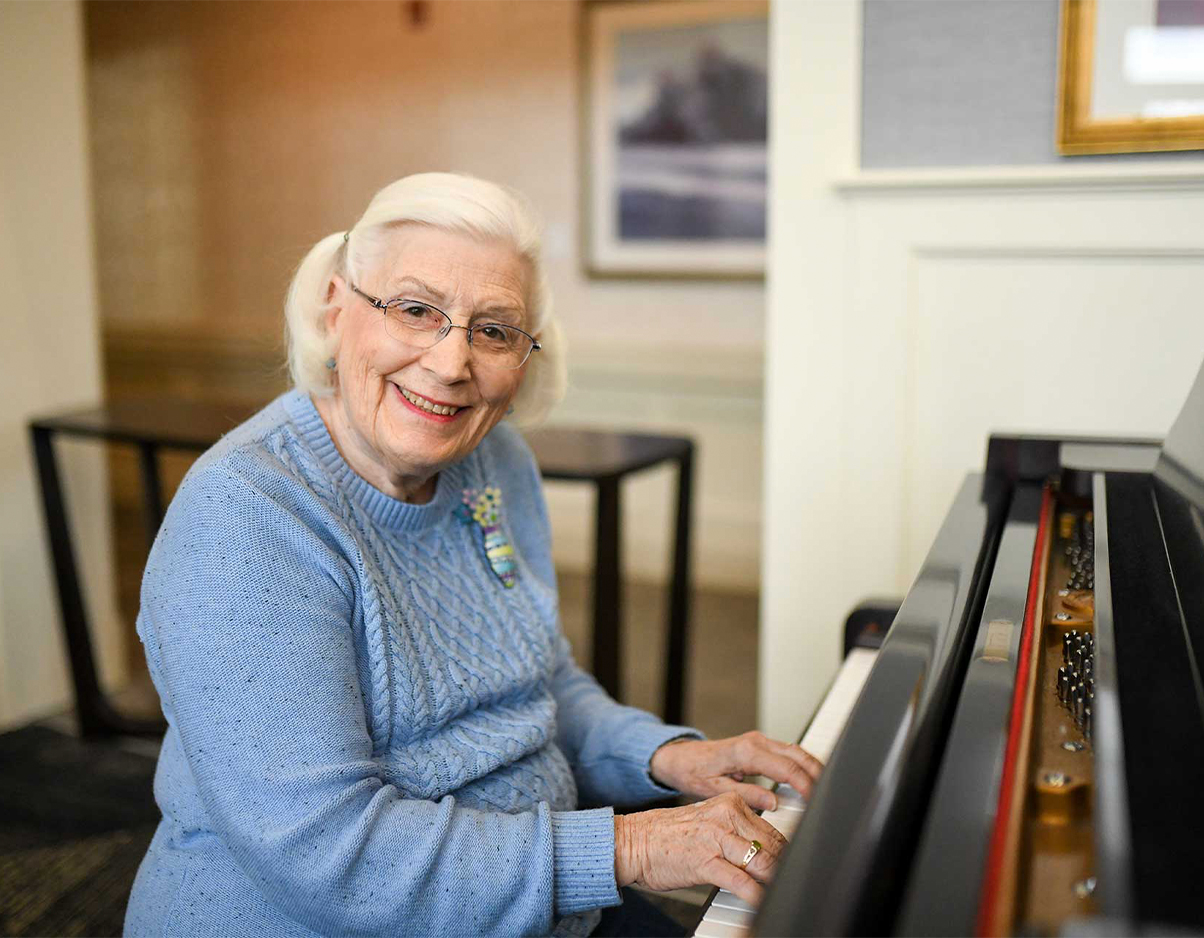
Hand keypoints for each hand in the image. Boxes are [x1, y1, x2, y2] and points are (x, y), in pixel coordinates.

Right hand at [614, 792, 787, 905]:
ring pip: (762, 861)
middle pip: (772, 845)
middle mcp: (726, 816)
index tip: (796, 867)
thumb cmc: (671, 835)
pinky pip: (740, 880)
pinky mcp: (705, 861)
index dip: (788, 853)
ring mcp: (716, 838)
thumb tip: (768, 854)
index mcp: (730, 803)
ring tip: (783, 894)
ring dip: (775, 881)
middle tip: (795, 882)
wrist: (634, 841)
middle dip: (786, 868)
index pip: (773, 830)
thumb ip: (738, 831)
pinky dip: (755, 894)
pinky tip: (762, 902)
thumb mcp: (710, 822)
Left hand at [649, 731, 822, 810]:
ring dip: (812, 766)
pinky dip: (802, 763)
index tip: (814, 799)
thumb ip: (746, 795)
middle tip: (828, 794)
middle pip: (797, 754)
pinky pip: (787, 751)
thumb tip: (773, 801)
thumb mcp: (714, 789)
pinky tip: (809, 778)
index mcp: (744, 752)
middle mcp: (755, 742)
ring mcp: (759, 741)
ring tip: (824, 788)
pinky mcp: (760, 744)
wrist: (681, 757)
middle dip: (816, 772)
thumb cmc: (694, 772)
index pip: (785, 767)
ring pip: (795, 749)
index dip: (804, 783)